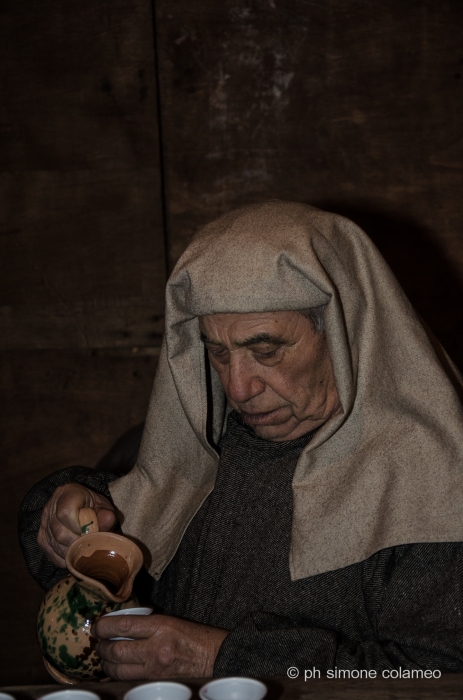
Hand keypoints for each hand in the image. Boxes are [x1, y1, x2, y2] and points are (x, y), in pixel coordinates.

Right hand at [37, 483, 116, 566]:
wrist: (78, 506)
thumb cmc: (92, 506)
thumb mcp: (102, 505)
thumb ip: (105, 513)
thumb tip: (108, 519)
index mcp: (67, 493)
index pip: (66, 513)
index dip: (79, 527)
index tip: (90, 533)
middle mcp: (50, 508)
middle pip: (60, 533)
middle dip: (78, 543)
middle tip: (90, 544)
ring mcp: (44, 524)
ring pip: (56, 545)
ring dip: (73, 552)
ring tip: (85, 548)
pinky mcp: (41, 539)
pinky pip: (52, 555)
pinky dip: (66, 558)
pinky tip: (76, 553)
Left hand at [93, 614, 228, 679]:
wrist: (217, 658)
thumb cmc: (196, 636)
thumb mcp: (172, 620)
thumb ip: (148, 623)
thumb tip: (122, 625)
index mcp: (161, 625)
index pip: (123, 625)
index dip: (104, 626)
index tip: (97, 625)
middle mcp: (156, 647)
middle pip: (116, 649)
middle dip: (101, 646)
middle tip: (97, 641)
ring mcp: (155, 669)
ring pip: (118, 669)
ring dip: (106, 663)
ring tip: (104, 656)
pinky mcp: (156, 683)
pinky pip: (129, 680)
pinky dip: (118, 675)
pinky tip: (115, 669)